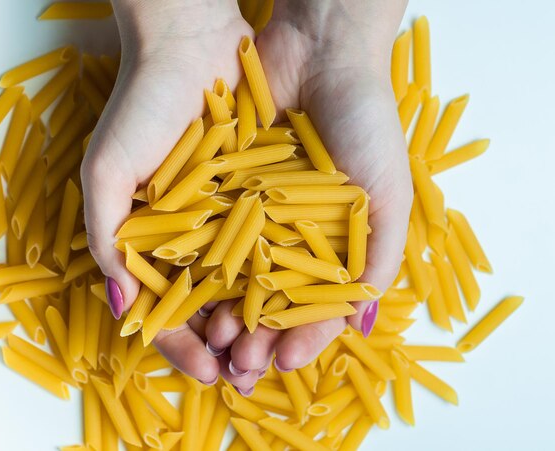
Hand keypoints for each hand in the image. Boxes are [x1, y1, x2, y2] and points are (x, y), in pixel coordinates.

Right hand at [81, 0, 253, 383]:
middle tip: (245, 369)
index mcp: (153, 238)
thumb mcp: (107, 171)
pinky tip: (297, 301)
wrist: (191, 43)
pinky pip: (279, 241)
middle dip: (228, 341)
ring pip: (248, 282)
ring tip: (272, 348)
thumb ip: (107, 239)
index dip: (181, 343)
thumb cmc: (140, 105)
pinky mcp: (268, 191)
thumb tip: (120, 306)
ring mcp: (232, 215)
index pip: (166, 307)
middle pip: (211, 302)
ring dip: (260, 319)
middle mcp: (195, 233)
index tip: (204, 369)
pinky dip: (287, 273)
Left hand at [203, 0, 411, 393]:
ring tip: (215, 341)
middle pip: (267, 300)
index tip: (282, 362)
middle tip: (239, 366)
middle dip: (254, 338)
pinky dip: (201, 267)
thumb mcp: (388, 196)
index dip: (299, 339)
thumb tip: (360, 325)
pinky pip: (208, 236)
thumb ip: (378, 260)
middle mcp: (289, 235)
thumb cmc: (366, 124)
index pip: (312, 307)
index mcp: (331, 244)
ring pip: (233, 277)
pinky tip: (194, 293)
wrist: (322, 55)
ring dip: (223, 313)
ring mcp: (253, 214)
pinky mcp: (222, 190)